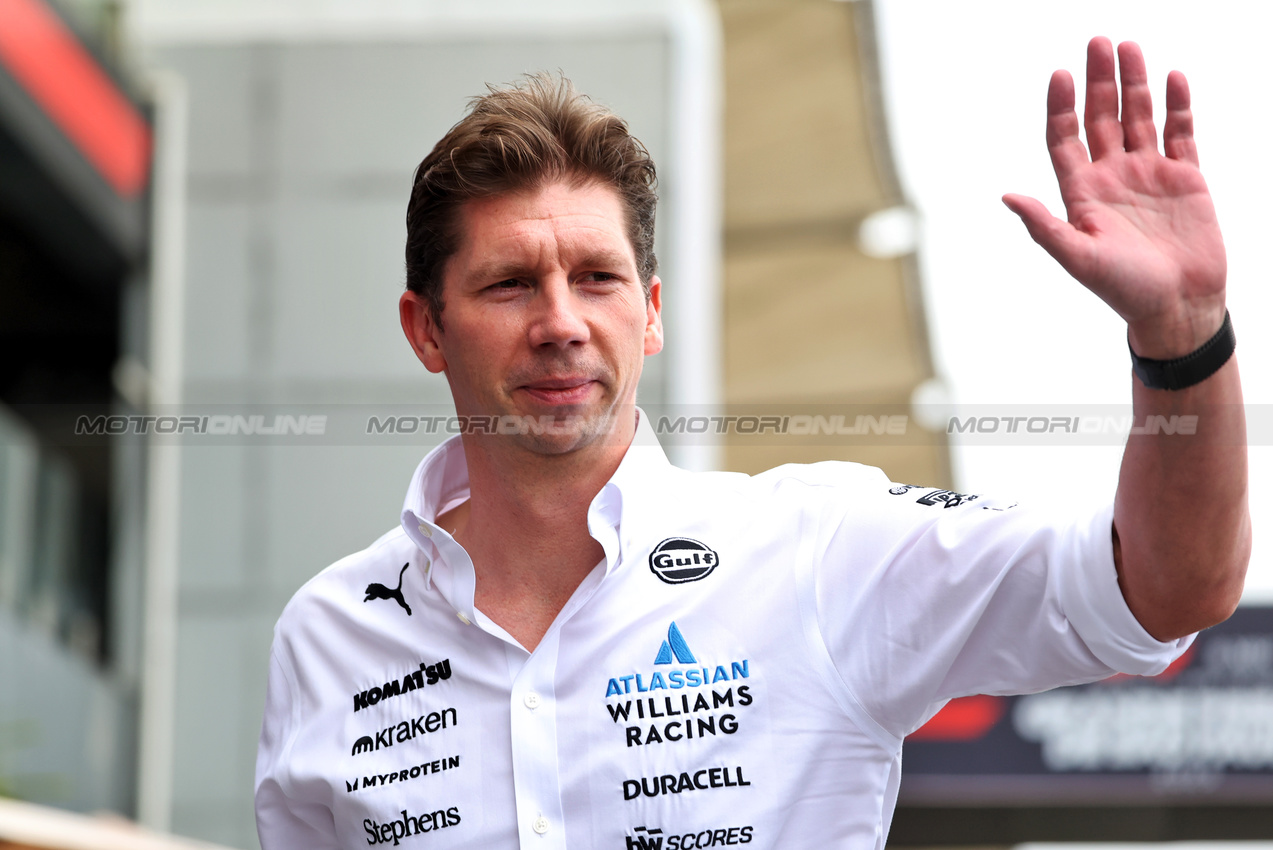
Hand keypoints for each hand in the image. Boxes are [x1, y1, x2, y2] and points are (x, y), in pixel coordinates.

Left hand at [1003, 37, 1225, 358]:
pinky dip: (1177, 104)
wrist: (1178, 308)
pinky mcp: (1185, 178)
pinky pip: (1179, 131)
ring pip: (1138, 117)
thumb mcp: (1078, 258)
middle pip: (1101, 118)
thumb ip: (1043, 226)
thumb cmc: (1124, 290)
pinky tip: (1172, 77)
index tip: (1059, 75)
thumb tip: (1005, 196)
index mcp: (1081, 194)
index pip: (1064, 139)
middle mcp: (1111, 178)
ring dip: (1134, 83)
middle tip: (1097, 41)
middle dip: (1098, 81)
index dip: (1060, 107)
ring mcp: (1148, 174)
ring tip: (1129, 47)